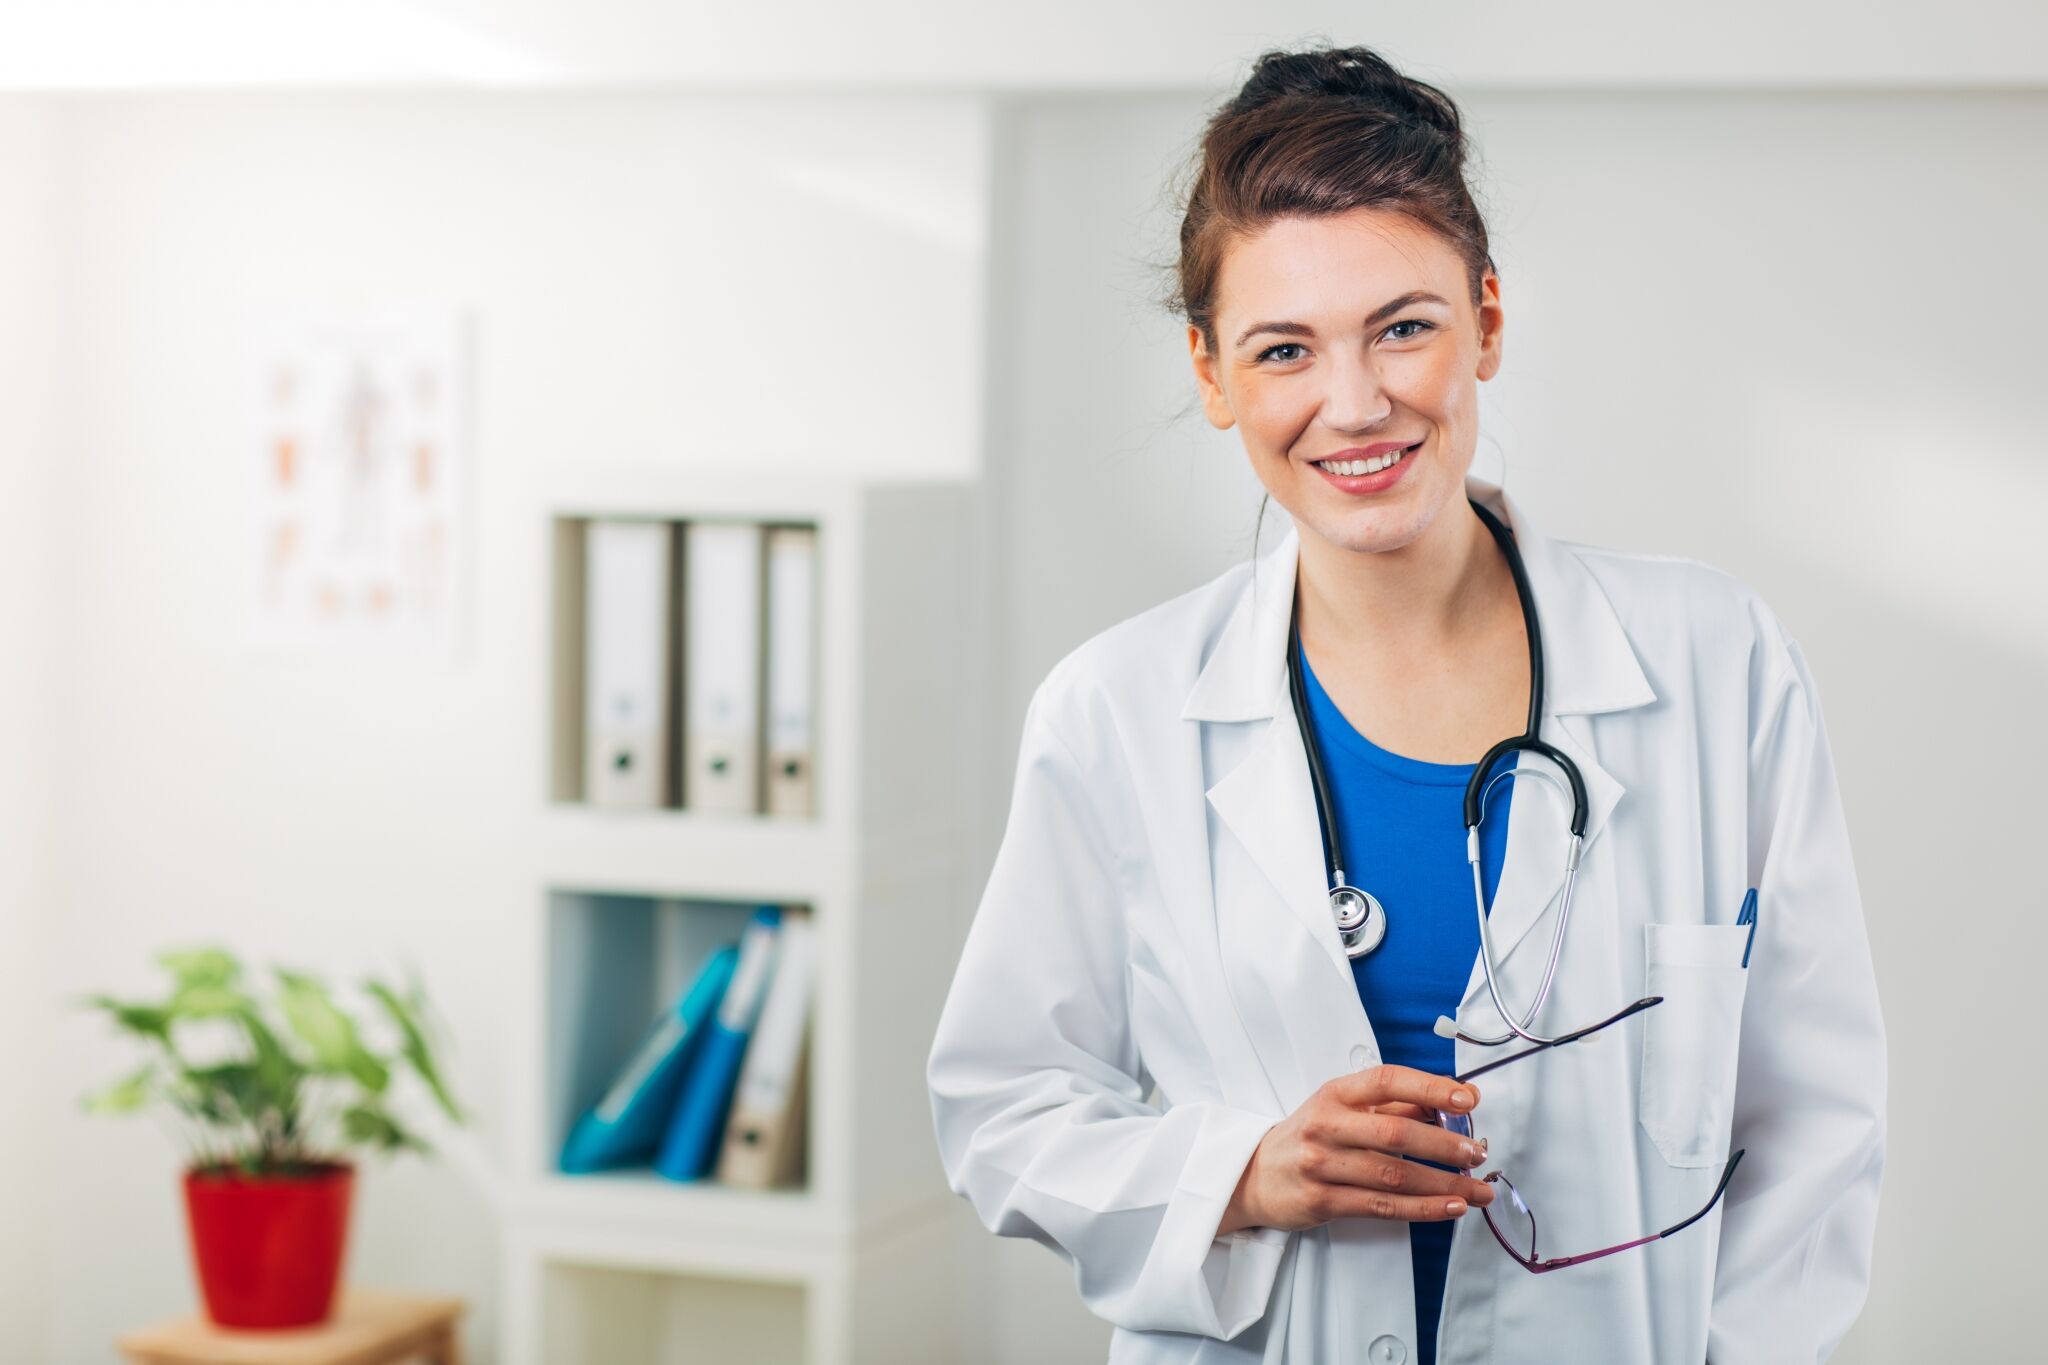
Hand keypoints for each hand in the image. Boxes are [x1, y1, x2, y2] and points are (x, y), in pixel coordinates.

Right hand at [1216, 1065, 1493, 1235]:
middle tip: (1478, 1153)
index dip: (1429, 1087)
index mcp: (1335, 1093)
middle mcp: (1326, 1125)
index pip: (1386, 1081)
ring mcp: (1322, 1165)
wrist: (1254, 1176)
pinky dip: (1423, 1208)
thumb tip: (1453, 1099)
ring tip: (1478, 1189)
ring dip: (1444, 1184)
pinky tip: (1451, 1207)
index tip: (1466, 1098)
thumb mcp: (1343, 1109)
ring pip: (1394, 1176)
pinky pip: (1383, 1206)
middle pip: (1395, 1133)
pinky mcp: (1323, 1201)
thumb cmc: (1309, 1137)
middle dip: (1444, 1144)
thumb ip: (1395, 1104)